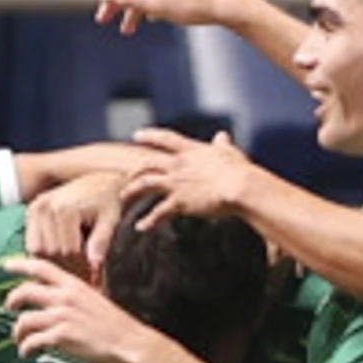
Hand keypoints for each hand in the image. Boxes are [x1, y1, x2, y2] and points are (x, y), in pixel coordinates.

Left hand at [0, 253, 164, 362]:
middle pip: (25, 291)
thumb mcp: (96, 299)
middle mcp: (65, 298)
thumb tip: (61, 301)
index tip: (6, 265)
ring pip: (24, 320)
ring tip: (21, 340)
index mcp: (74, 285)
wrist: (130, 343)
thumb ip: (76, 297)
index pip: (41, 267)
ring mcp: (62, 317)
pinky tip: (28, 354)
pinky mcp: (61, 337)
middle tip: (10, 307)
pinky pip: (32, 342)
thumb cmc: (116, 326)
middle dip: (12, 300)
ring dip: (18, 332)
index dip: (20, 264)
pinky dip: (25, 349)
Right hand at [27, 168, 129, 275]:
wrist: (99, 181)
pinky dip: (44, 250)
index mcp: (65, 209)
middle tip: (84, 260)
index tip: (94, 265)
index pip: (68, 251)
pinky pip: (31, 243)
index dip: (83, 262)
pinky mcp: (32, 211)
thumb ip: (101, 241)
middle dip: (69, 261)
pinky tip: (61, 246)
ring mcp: (36, 208)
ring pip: (38, 251)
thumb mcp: (110, 219)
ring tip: (73, 252)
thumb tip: (95, 264)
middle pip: (52, 252)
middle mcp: (46, 207)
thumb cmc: (107, 201)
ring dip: (55, 257)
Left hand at [121, 127, 259, 221]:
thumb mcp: (229, 152)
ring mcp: (177, 183)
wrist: (239, 186)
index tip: (136, 135)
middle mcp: (179, 164)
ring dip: (132, 192)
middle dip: (134, 170)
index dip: (149, 136)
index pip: (165, 139)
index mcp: (191, 151)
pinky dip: (148, 221)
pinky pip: (158, 212)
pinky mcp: (180, 202)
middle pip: (147, 163)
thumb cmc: (239, 170)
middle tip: (125, 177)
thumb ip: (222, 145)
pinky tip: (141, 227)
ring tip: (123, 200)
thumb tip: (222, 136)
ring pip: (144, 184)